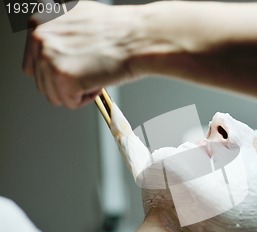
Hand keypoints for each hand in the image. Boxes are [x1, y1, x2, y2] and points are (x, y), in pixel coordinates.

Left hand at [23, 1, 140, 108]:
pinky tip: (99, 78)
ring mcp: (48, 59)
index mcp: (39, 22)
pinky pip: (70, 103)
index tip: (73, 68)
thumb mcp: (80, 18)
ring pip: (54, 95)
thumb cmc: (120, 30)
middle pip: (42, 82)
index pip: (32, 62)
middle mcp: (39, 38)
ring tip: (96, 71)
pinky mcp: (63, 78)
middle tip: (90, 68)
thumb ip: (60, 33)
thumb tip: (54, 47)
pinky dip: (87, 98)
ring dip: (78, 90)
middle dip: (67, 82)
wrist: (139, 38)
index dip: (56, 70)